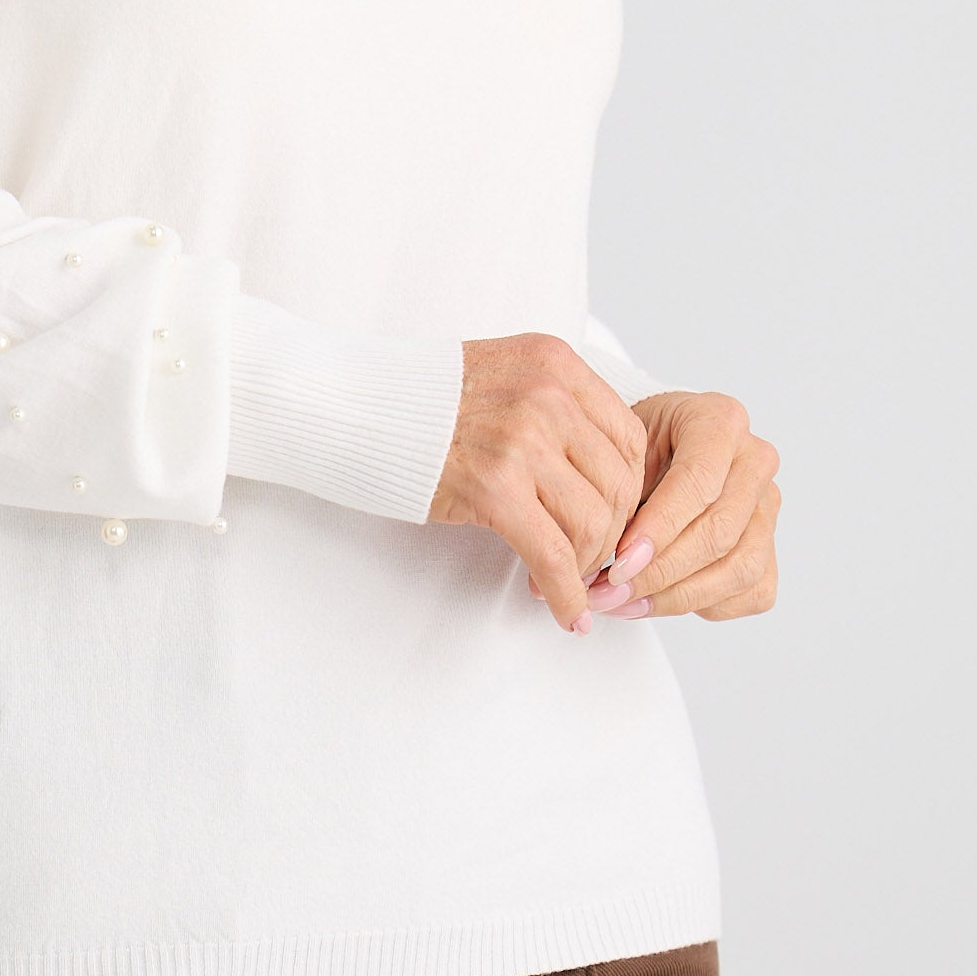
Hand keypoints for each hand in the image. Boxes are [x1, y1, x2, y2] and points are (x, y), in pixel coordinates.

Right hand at [426, 335, 650, 634]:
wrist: (348, 405)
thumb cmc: (416, 399)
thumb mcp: (502, 375)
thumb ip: (551, 405)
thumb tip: (596, 471)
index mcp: (553, 362)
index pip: (628, 437)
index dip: (628, 489)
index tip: (609, 517)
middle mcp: (547, 394)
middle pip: (618, 484)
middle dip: (609, 534)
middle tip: (586, 558)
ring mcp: (522, 439)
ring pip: (592, 523)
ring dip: (584, 565)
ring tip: (562, 578)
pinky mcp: (493, 487)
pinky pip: (553, 555)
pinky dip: (567, 594)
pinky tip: (567, 613)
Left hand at [538, 391, 782, 622]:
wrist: (659, 446)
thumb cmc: (637, 445)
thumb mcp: (621, 452)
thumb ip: (622, 496)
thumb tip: (609, 566)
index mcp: (721, 420)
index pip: (698, 483)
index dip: (658, 530)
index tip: (619, 562)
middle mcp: (755, 460)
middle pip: (720, 532)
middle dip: (660, 572)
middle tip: (610, 591)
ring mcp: (769, 504)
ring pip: (740, 569)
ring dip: (677, 597)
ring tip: (625, 603)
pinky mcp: (772, 544)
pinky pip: (751, 591)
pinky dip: (703, 605)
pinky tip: (656, 601)